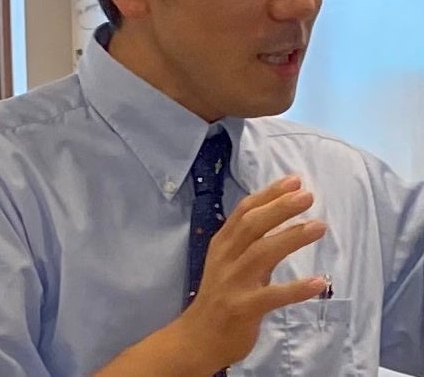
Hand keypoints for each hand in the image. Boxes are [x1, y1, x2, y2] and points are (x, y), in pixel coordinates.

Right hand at [178, 175, 325, 372]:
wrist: (198, 337)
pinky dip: (296, 288)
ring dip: (292, 238)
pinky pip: (272, 296)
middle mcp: (226, 257)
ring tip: (319, 226)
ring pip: (262, 253)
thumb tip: (279, 212)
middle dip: (280, 207)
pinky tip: (318, 282)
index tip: (294, 181)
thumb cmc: (220, 293)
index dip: (269, 194)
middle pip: (253, 225)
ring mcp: (233, 282)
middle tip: (307, 195)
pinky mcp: (243, 308)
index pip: (245, 210)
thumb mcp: (227, 260)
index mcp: (223, 243)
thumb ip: (248, 239)